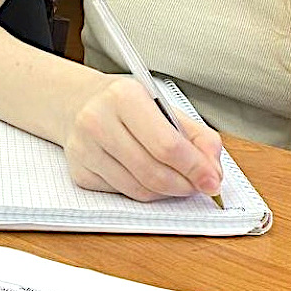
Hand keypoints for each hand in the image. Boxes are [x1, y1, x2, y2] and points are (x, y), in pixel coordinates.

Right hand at [64, 75, 222, 201]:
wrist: (78, 102)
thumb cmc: (126, 104)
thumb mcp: (163, 106)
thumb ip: (196, 136)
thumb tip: (212, 171)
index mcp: (124, 96)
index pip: (167, 145)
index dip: (195, 168)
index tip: (212, 180)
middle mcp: (98, 121)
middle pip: (153, 171)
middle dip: (184, 185)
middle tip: (198, 186)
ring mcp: (84, 149)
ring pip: (138, 189)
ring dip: (166, 191)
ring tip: (177, 181)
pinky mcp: (80, 172)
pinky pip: (123, 193)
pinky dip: (143, 190)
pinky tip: (146, 176)